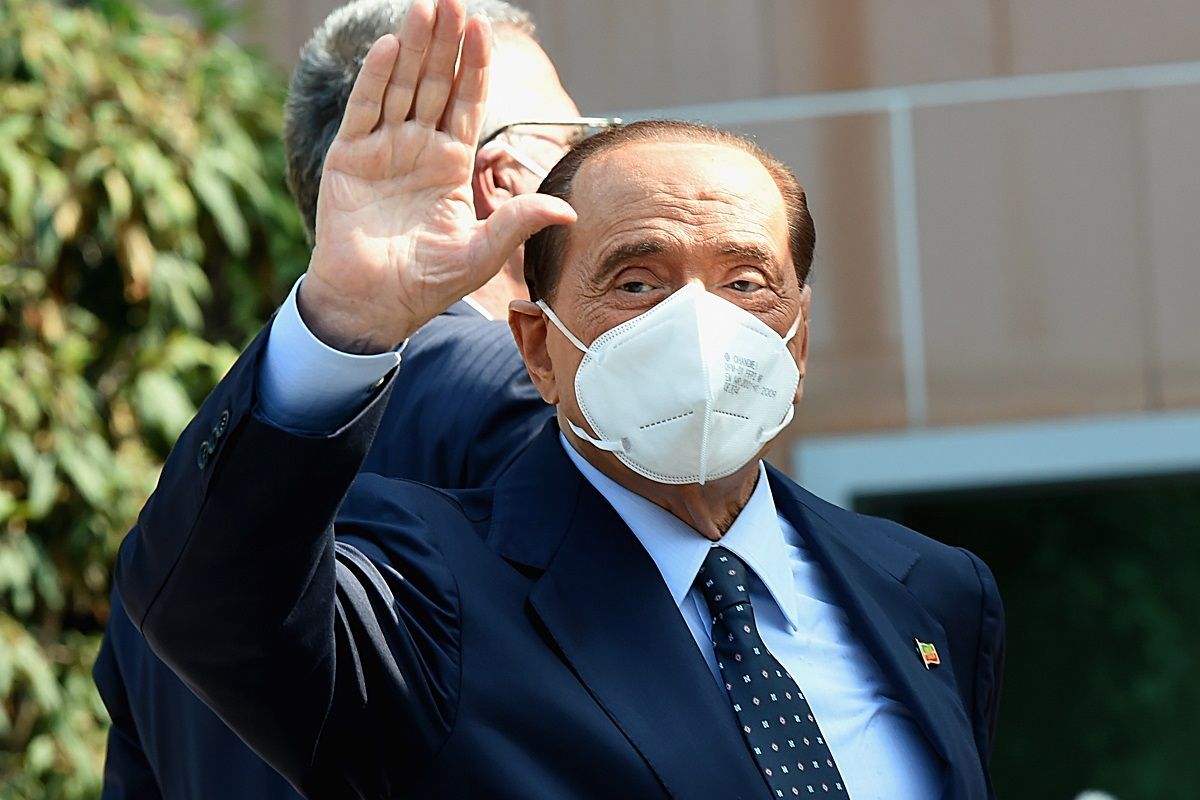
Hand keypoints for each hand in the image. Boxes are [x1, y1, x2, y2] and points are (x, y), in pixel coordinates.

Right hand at [298, 0, 575, 352]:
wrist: (372, 304)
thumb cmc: (425, 284)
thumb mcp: (479, 253)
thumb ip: (517, 223)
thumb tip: (569, 210)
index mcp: (451, 165)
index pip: (468, 104)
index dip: (476, 66)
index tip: (484, 28)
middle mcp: (418, 148)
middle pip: (436, 84)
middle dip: (446, 43)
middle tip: (454, 0)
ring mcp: (382, 149)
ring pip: (402, 87)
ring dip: (414, 48)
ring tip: (426, 8)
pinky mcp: (349, 157)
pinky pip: (365, 109)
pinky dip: (376, 78)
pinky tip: (392, 46)